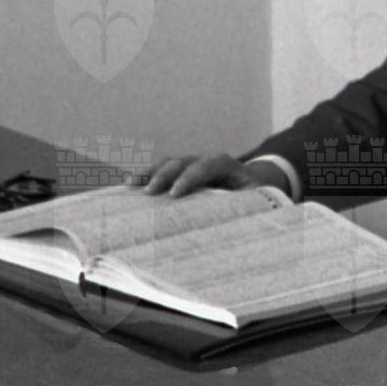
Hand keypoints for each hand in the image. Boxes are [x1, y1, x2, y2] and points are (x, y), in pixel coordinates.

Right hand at [132, 153, 288, 197]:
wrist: (253, 183)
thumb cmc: (253, 195)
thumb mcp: (255, 200)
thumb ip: (247, 206)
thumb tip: (237, 224)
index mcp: (227, 165)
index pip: (208, 164)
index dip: (191, 177)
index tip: (175, 194)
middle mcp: (206, 161)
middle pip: (183, 162)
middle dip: (165, 175)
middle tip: (151, 193)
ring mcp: (192, 165)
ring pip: (169, 164)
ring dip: (151, 173)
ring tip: (132, 186)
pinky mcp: (181, 174)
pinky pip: (162, 172)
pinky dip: (147, 177)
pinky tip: (131, 187)